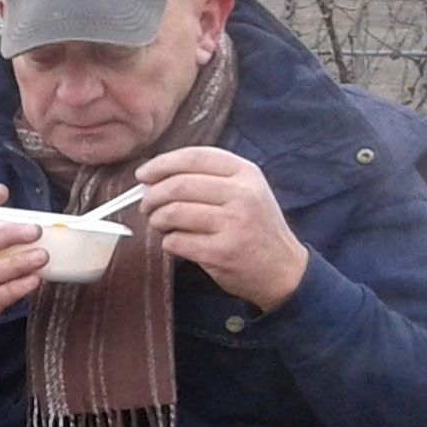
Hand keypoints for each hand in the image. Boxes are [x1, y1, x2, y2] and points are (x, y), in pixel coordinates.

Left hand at [137, 146, 308, 310]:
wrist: (283, 270)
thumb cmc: (255, 227)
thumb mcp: (246, 191)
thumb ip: (208, 178)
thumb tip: (153, 177)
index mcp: (246, 173)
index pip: (194, 157)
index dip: (161, 164)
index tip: (143, 174)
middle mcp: (242, 195)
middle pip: (177, 185)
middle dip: (152, 196)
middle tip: (146, 206)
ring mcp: (233, 224)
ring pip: (172, 213)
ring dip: (156, 220)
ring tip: (160, 224)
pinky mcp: (221, 252)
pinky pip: (176, 241)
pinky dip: (168, 242)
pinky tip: (177, 243)